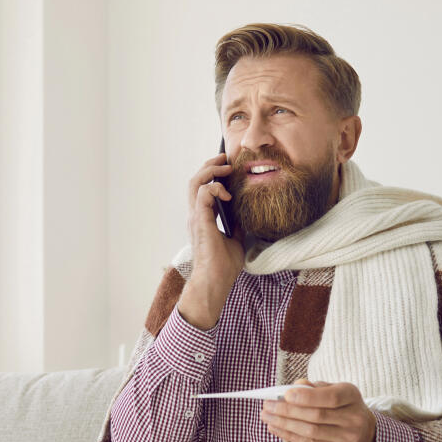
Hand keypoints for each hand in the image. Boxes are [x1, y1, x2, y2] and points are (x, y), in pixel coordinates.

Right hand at [178, 152, 245, 329]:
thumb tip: (245, 215)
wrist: (215, 282)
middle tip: (225, 159)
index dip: (213, 175)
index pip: (202, 189)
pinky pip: (203, 194)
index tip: (228, 168)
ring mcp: (196, 217)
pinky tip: (228, 193)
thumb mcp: (235, 240)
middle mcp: (196, 215)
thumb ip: (236, 226)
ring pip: (195, 183)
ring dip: (210, 171)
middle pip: (196, 181)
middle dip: (210, 165)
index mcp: (202, 219)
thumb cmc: (222, 267)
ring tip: (225, 167)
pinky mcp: (200, 221)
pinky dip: (215, 188)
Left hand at [260, 379, 376, 441]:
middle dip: (287, 411)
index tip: (285, 394)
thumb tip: (294, 387)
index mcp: (351, 396)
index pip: (331, 397)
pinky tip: (274, 428)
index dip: (307, 396)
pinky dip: (288, 435)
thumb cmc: (342, 406)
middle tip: (267, 405)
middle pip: (316, 415)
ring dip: (284, 424)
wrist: (365, 434)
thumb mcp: (335, 390)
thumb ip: (315, 388)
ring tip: (266, 416)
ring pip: (310, 431)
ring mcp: (346, 438)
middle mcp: (353, 419)